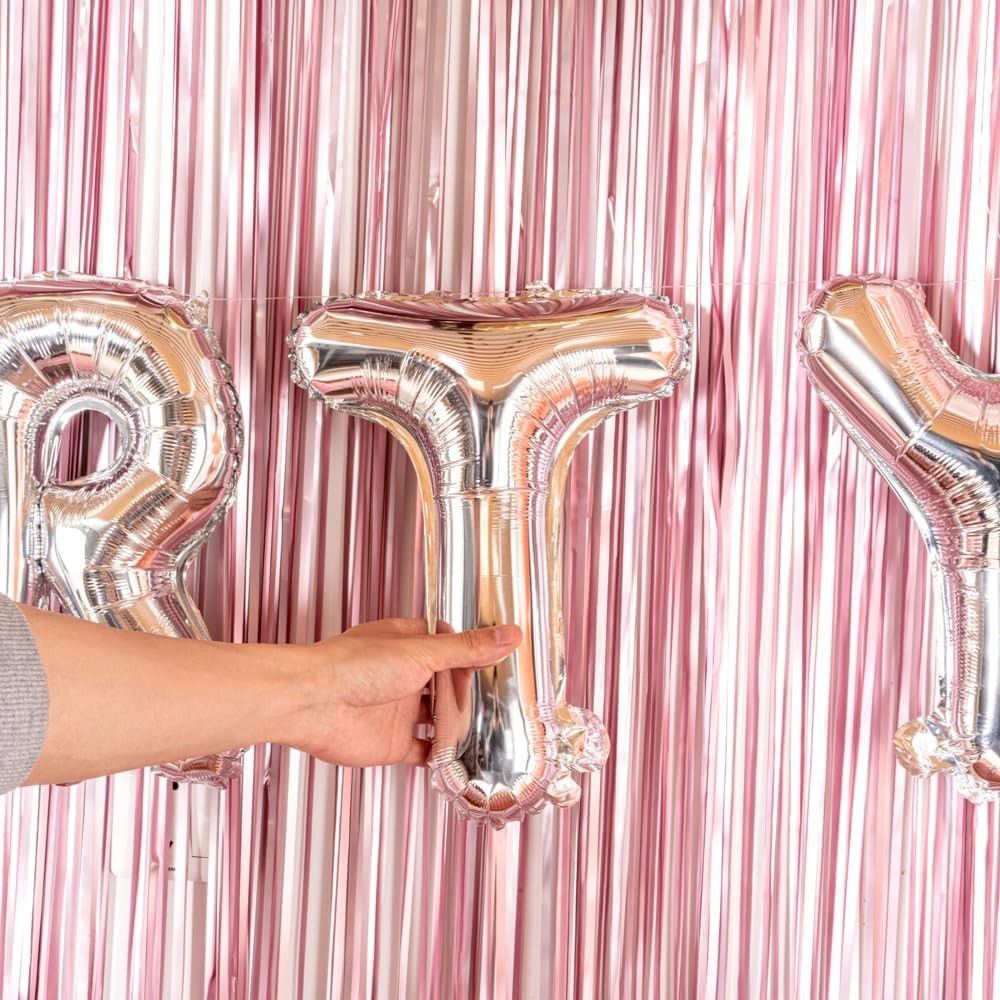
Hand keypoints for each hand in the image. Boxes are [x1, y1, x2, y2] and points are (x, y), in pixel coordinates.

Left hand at [285, 618, 521, 767]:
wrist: (311, 704)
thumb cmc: (353, 667)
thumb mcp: (422, 651)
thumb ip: (467, 649)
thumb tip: (509, 634)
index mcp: (409, 644)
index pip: (451, 647)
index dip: (474, 657)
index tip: (501, 667)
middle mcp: (404, 676)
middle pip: (448, 686)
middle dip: (471, 696)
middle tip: (504, 706)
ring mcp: (399, 710)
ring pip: (439, 719)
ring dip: (460, 727)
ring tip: (492, 735)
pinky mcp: (392, 742)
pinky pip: (424, 751)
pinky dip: (442, 757)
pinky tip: (461, 760)